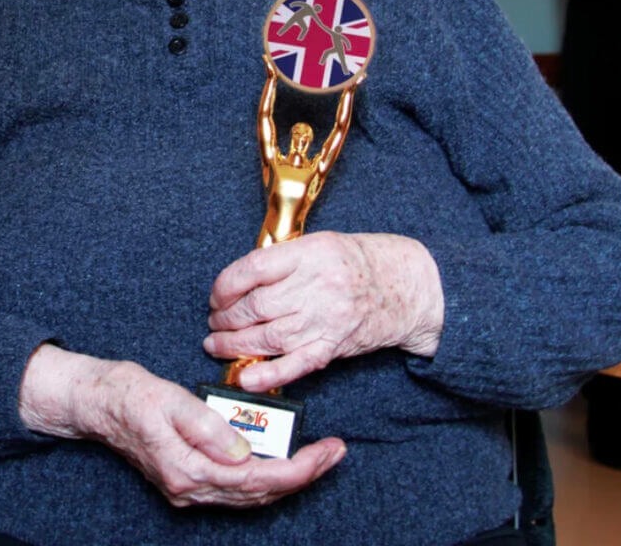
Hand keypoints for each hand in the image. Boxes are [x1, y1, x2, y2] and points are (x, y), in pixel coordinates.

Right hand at [19, 344, 345, 507]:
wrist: (96, 403)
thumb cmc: (128, 395)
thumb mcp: (168, 400)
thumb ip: (206, 426)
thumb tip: (245, 451)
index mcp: (187, 470)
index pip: (257, 480)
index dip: (299, 469)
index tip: (329, 451)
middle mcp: (189, 487)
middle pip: (259, 493)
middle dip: (303, 474)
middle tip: (335, 452)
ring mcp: (187, 487)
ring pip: (250, 494)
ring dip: (286, 477)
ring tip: (318, 456)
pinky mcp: (187, 477)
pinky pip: (236, 486)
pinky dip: (263, 476)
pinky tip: (278, 458)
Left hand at [203, 232, 443, 393]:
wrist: (406, 285)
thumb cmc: (358, 261)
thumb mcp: (319, 243)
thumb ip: (282, 260)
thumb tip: (239, 282)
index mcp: (309, 254)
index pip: (253, 269)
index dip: (225, 286)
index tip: (216, 295)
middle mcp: (316, 286)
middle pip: (256, 307)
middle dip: (226, 319)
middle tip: (214, 322)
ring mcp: (325, 319)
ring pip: (267, 337)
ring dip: (234, 345)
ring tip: (217, 345)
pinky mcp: (333, 347)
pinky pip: (295, 365)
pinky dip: (267, 375)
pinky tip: (245, 377)